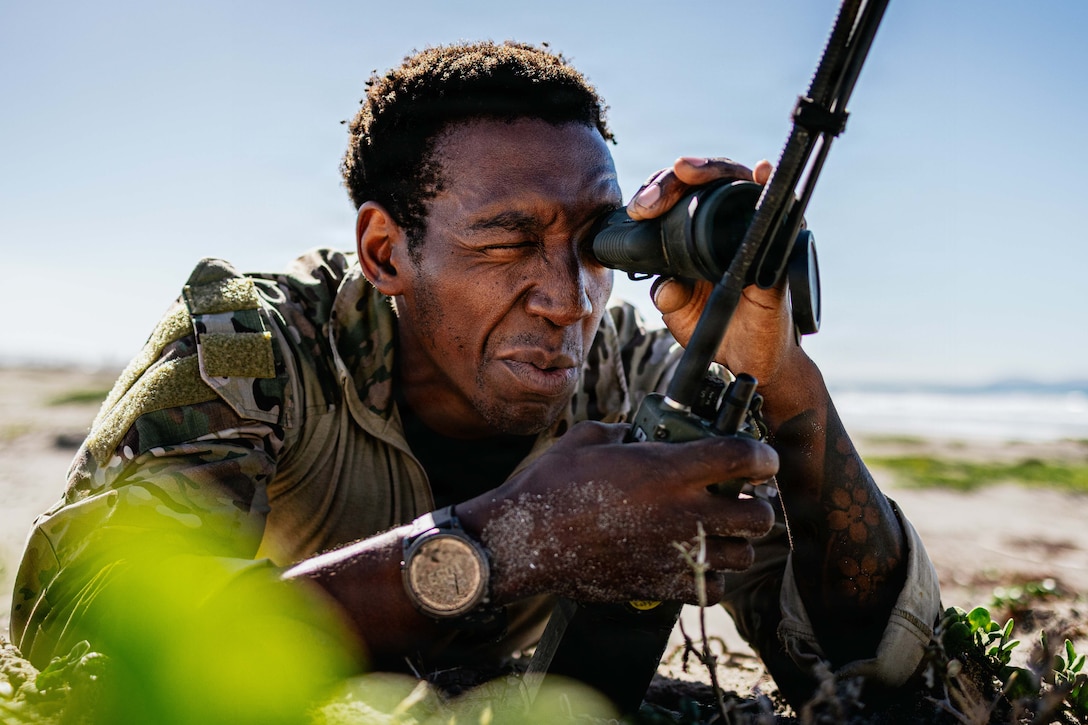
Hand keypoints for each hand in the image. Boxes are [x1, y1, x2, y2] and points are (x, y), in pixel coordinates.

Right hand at [456, 421, 776, 605]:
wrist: (524, 542)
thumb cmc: (550, 486)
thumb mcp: (587, 439)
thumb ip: (622, 431)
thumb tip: (636, 432)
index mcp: (668, 470)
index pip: (743, 459)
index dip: (763, 457)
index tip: (761, 459)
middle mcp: (682, 513)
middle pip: (759, 516)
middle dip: (757, 505)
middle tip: (740, 499)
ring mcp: (675, 553)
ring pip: (742, 556)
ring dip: (737, 543)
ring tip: (719, 533)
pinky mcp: (662, 586)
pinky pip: (714, 589)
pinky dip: (713, 579)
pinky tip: (696, 564)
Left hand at [627, 157, 802, 392]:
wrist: (747, 362)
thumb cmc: (716, 328)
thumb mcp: (681, 310)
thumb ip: (668, 293)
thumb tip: (665, 285)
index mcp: (700, 234)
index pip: (681, 194)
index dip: (659, 191)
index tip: (639, 207)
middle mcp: (728, 226)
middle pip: (706, 181)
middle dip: (674, 180)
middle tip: (649, 200)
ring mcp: (756, 232)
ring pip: (739, 183)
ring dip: (714, 170)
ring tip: (687, 171)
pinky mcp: (781, 248)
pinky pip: (783, 212)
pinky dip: (772, 186)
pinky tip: (759, 171)